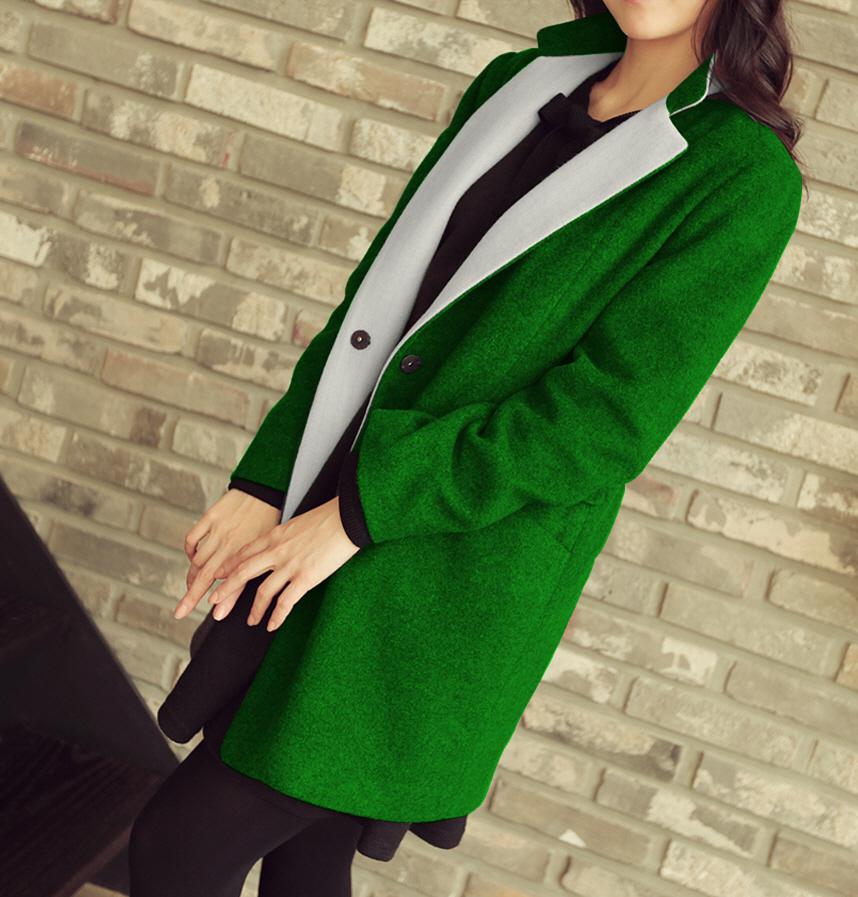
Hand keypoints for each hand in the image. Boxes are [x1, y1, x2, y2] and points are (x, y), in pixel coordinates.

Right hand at [175, 489, 280, 619]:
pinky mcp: (211, 517)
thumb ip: (247, 577)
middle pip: (205, 576)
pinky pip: (193, 538)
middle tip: (180, 612)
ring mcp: (218, 531)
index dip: (213, 601)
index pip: (226, 584)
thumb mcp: (265, 551)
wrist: (267, 491)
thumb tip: (232, 600)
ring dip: (193, 576)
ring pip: (198, 560)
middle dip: (191, 596)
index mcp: (246, 553)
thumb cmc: (270, 522)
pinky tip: (193, 558)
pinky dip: (190, 550)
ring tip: (191, 588)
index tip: (199, 615)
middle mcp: (230, 544)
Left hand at [206, 496, 359, 630]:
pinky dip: (277, 616)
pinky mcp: (306, 578)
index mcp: (274, 536)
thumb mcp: (297, 523)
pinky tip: (272, 625)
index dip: (228, 566)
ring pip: (263, 592)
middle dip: (226, 589)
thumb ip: (284, 537)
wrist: (347, 518)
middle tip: (214, 602)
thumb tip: (279, 544)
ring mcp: (290, 565)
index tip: (218, 575)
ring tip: (250, 621)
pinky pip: (285, 602)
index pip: (244, 553)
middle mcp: (277, 551)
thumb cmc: (327, 519)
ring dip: (254, 609)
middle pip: (243, 573)